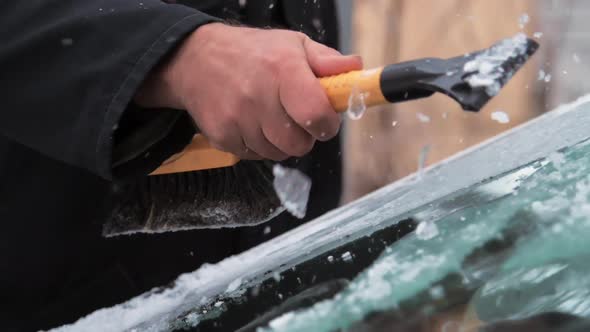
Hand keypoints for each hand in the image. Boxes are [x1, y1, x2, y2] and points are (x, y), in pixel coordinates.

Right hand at [136, 23, 361, 159]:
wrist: (194, 60)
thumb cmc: (251, 52)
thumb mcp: (292, 44)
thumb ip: (327, 61)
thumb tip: (357, 70)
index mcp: (282, 70)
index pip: (315, 115)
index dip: (327, 125)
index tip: (326, 120)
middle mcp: (258, 96)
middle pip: (298, 144)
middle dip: (305, 136)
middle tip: (297, 118)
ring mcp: (236, 119)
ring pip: (277, 153)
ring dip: (281, 142)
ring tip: (272, 116)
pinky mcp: (222, 136)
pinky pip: (254, 156)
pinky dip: (258, 145)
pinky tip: (252, 123)